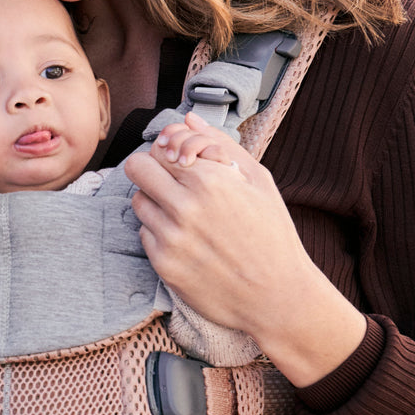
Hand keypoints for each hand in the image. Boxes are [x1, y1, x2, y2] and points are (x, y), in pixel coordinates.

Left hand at [124, 113, 365, 386]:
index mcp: (209, 180)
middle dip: (151, 170)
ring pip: (138, 201)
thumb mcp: (258, 181)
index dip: (169, 154)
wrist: (277, 296)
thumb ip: (220, 144)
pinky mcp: (163, 265)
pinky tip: (187, 241)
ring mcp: (171, 237)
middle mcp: (184, 206)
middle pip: (137, 168)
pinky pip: (144, 234)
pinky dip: (159, 233)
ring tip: (185, 215)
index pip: (161, 148)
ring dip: (155, 203)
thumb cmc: (273, 234)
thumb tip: (188, 119)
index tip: (178, 164)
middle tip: (171, 183)